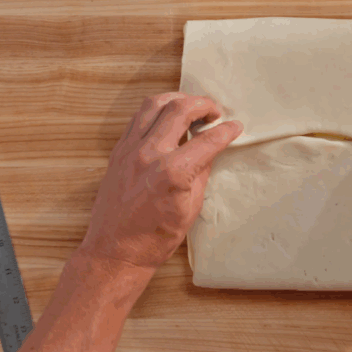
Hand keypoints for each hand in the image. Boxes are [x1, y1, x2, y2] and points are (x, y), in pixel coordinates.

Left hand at [79, 92, 241, 271]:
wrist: (116, 251)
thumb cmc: (154, 238)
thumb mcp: (191, 207)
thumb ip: (202, 171)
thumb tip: (211, 148)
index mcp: (172, 173)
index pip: (208, 140)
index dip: (226, 131)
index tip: (236, 126)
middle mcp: (149, 155)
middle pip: (180, 109)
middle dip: (203, 104)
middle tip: (215, 112)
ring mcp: (129, 150)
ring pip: (154, 104)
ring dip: (177, 100)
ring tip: (191, 108)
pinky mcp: (117, 152)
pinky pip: (137, 118)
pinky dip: (156, 111)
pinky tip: (167, 119)